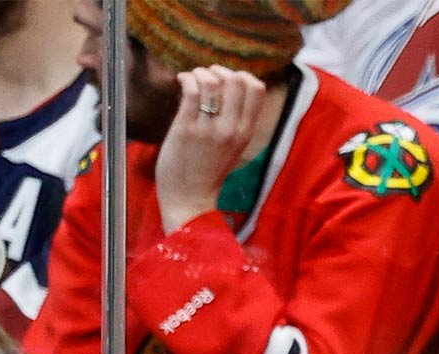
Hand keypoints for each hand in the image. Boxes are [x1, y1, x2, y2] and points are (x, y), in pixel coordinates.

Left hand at [154, 65, 265, 233]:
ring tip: (191, 80)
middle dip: (218, 70)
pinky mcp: (186, 128)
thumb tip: (228, 89)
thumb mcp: (233, 147)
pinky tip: (181, 82)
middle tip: (206, 77)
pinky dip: (185, 79)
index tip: (227, 81)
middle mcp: (231, 128)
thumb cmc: (208, 171)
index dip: (241, 75)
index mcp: (246, 132)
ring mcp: (209, 128)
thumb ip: (235, 122)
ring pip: (211, 81)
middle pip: (235, 79)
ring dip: (199, 73)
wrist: (190, 198)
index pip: (257, 89)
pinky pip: (190, 90)